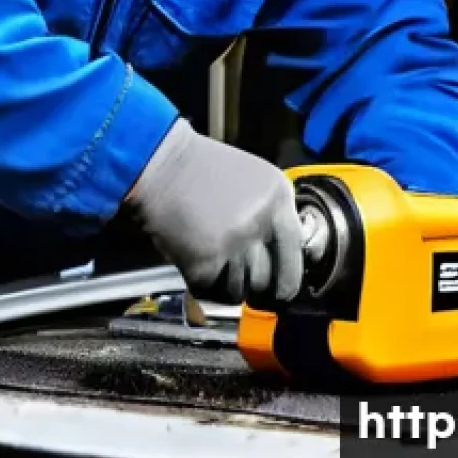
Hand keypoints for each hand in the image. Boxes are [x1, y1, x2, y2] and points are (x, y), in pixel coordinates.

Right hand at [124, 118, 303, 303]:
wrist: (161, 163)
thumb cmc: (204, 170)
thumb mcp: (255, 180)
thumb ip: (276, 215)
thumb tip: (288, 255)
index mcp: (278, 198)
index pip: (296, 257)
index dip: (287, 280)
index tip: (279, 289)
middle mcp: (261, 222)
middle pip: (271, 283)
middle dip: (257, 289)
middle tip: (244, 283)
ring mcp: (234, 243)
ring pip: (240, 292)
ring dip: (226, 284)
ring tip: (212, 257)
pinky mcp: (205, 261)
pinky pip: (213, 293)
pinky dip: (204, 284)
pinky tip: (196, 259)